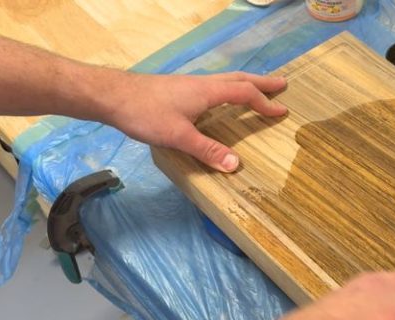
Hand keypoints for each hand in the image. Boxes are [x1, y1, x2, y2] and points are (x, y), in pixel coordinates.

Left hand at [106, 71, 286, 171]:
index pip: (245, 93)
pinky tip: (221, 98)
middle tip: (282, 84)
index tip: (281, 111)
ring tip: (258, 88)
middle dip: (262, 83)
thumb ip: (207, 150)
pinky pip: (215, 85)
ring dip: (246, 83)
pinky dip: (229, 88)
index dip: (265, 103)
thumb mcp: (178, 136)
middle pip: (239, 79)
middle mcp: (202, 83)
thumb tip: (236, 165)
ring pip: (226, 80)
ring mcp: (190, 84)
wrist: (112, 96)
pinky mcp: (179, 89)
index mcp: (208, 92)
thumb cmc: (146, 113)